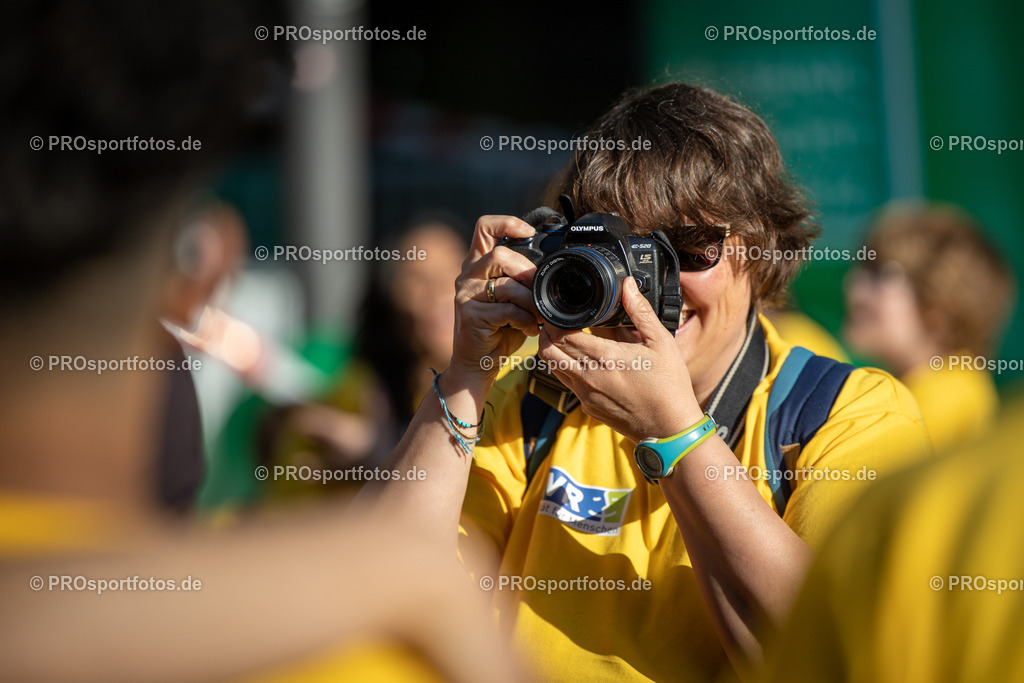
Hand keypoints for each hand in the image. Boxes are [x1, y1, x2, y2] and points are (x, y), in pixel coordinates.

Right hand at [449, 216, 540, 385]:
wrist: (477, 363)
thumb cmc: (499, 330)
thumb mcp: (513, 299)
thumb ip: (521, 281)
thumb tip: (548, 270)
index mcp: (477, 264)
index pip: (485, 228)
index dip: (508, 223)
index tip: (529, 232)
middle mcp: (467, 275)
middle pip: (500, 255)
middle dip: (527, 272)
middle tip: (539, 291)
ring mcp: (465, 294)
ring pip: (507, 284)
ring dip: (530, 301)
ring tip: (537, 315)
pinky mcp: (469, 314)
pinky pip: (507, 310)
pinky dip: (524, 320)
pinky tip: (528, 329)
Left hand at [537, 278, 702, 442]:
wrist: (669, 428)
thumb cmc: (669, 385)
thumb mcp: (661, 342)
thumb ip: (640, 311)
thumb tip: (626, 285)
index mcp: (605, 357)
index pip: (562, 335)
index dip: (553, 320)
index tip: (556, 310)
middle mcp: (588, 377)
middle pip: (548, 351)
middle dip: (546, 333)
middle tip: (553, 321)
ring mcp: (585, 395)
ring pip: (552, 368)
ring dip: (551, 351)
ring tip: (561, 337)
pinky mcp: (587, 408)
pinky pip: (567, 384)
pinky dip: (565, 369)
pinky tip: (579, 361)